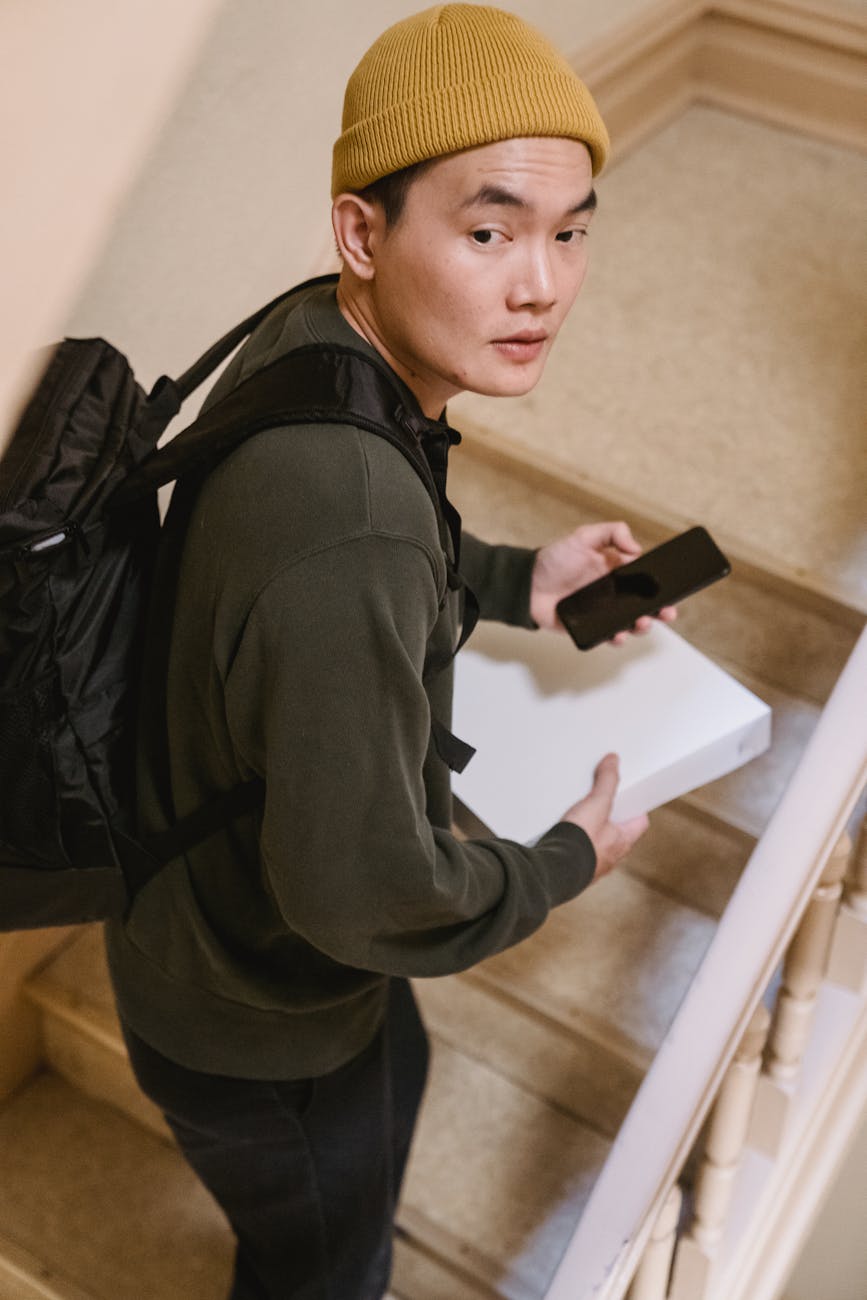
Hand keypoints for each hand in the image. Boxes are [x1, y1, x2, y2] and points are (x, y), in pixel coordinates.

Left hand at [529, 521, 676, 645]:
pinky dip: (617, 637)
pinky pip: (608, 635)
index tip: (673, 590)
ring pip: (630, 622)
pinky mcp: (590, 627)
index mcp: (616, 571)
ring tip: (641, 622)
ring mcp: (603, 612)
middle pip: (644, 604)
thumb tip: (637, 548)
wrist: (527, 585)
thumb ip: (611, 533)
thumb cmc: (553, 560)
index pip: (645, 580)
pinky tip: (619, 634)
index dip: (661, 586)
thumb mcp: (583, 537)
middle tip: (666, 612)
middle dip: (660, 611)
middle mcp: (613, 593)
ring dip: (641, 625)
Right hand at [562, 753, 647, 880]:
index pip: (639, 823)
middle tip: (598, 801)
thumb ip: (607, 781)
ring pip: (596, 843)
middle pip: (616, 832)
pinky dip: (571, 843)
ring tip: (575, 815)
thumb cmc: (580, 843)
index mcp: (622, 842)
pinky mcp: (572, 869)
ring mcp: (591, 865)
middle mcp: (610, 857)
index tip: (628, 796)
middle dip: (608, 817)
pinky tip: (559, 834)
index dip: (635, 808)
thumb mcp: (596, 804)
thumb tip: (613, 761)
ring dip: (588, 831)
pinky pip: (576, 853)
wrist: (553, 870)